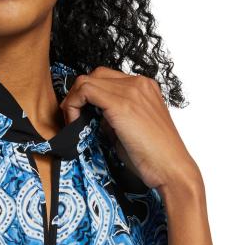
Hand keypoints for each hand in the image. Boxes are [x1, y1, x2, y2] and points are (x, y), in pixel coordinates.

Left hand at [60, 65, 199, 192]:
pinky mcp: (121, 104)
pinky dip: (73, 105)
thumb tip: (96, 118)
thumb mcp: (131, 131)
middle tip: (74, 118)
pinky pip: (85, 90)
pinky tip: (75, 124)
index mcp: (145, 88)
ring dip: (73, 100)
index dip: (89, 96)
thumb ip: (114, 119)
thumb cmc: (154, 158)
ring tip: (73, 122)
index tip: (82, 116)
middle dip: (79, 94)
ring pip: (88, 80)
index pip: (108, 79)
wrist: (172, 169)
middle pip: (96, 74)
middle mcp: (139, 84)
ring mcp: (131, 90)